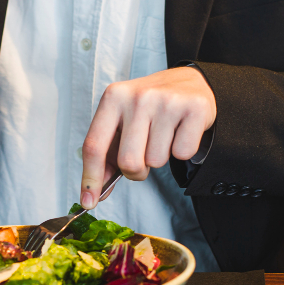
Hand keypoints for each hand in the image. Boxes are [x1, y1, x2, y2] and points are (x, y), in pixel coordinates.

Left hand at [79, 66, 215, 208]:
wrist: (190, 82)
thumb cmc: (151, 107)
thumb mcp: (123, 122)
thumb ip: (108, 156)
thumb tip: (95, 193)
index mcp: (113, 98)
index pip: (94, 146)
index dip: (91, 178)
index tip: (88, 202)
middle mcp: (138, 97)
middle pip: (128, 162)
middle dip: (136, 170)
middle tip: (144, 155)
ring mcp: (167, 102)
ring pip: (156, 161)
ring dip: (160, 158)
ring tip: (164, 136)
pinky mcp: (194, 109)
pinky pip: (182, 154)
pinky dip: (182, 150)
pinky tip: (181, 131)